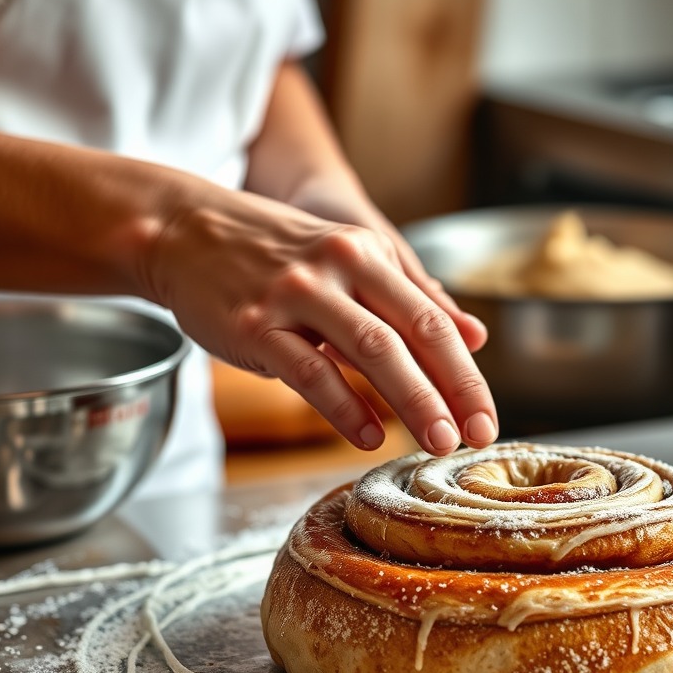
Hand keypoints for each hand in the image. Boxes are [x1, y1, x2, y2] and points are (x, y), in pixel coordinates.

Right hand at [145, 185, 497, 455]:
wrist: (185, 230)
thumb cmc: (275, 253)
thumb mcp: (349, 258)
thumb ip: (411, 294)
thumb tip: (476, 336)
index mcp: (368, 252)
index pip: (434, 318)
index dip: (467, 372)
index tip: (488, 416)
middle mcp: (340, 265)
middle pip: (413, 334)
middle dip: (453, 390)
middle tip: (478, 436)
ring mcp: (297, 294)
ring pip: (371, 351)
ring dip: (412, 401)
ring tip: (438, 441)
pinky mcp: (255, 324)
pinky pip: (309, 371)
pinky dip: (343, 407)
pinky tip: (367, 436)